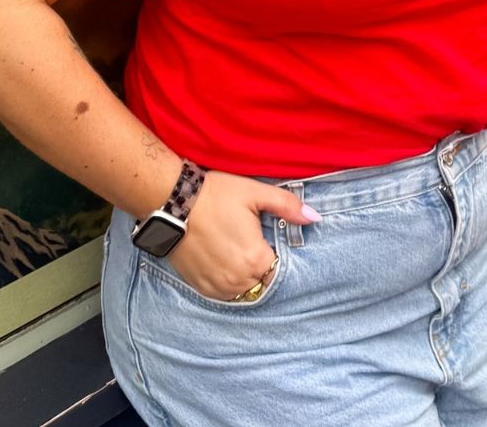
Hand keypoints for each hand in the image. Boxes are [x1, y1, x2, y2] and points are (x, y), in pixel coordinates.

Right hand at [165, 169, 318, 301]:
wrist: (172, 202)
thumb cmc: (216, 195)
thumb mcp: (256, 193)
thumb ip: (288, 206)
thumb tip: (315, 217)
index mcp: (255, 259)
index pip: (277, 270)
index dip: (274, 255)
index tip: (266, 241)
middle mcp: (237, 280)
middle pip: (260, 281)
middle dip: (259, 265)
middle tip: (248, 241)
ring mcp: (216, 286)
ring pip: (242, 290)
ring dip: (243, 276)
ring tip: (234, 249)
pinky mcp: (199, 287)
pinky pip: (223, 293)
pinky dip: (226, 281)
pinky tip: (221, 259)